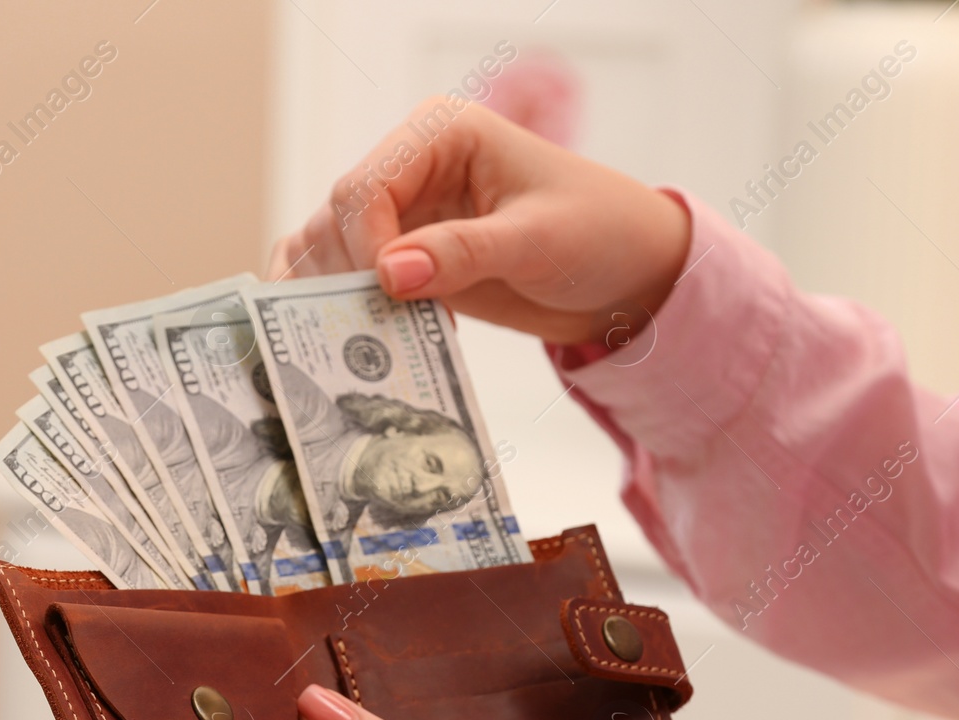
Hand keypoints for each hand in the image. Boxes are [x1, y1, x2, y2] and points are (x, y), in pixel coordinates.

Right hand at [267, 97, 691, 344]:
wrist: (627, 274)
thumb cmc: (599, 233)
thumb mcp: (538, 241)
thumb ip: (464, 252)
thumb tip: (387, 273)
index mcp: (439, 135)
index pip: (366, 188)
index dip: (365, 246)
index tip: (391, 296)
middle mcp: (411, 168)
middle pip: (337, 220)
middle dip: (346, 278)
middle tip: (368, 334)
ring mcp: (405, 214)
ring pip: (330, 250)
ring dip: (337, 298)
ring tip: (361, 345)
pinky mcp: (407, 259)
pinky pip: (349, 276)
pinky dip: (340, 306)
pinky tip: (347, 338)